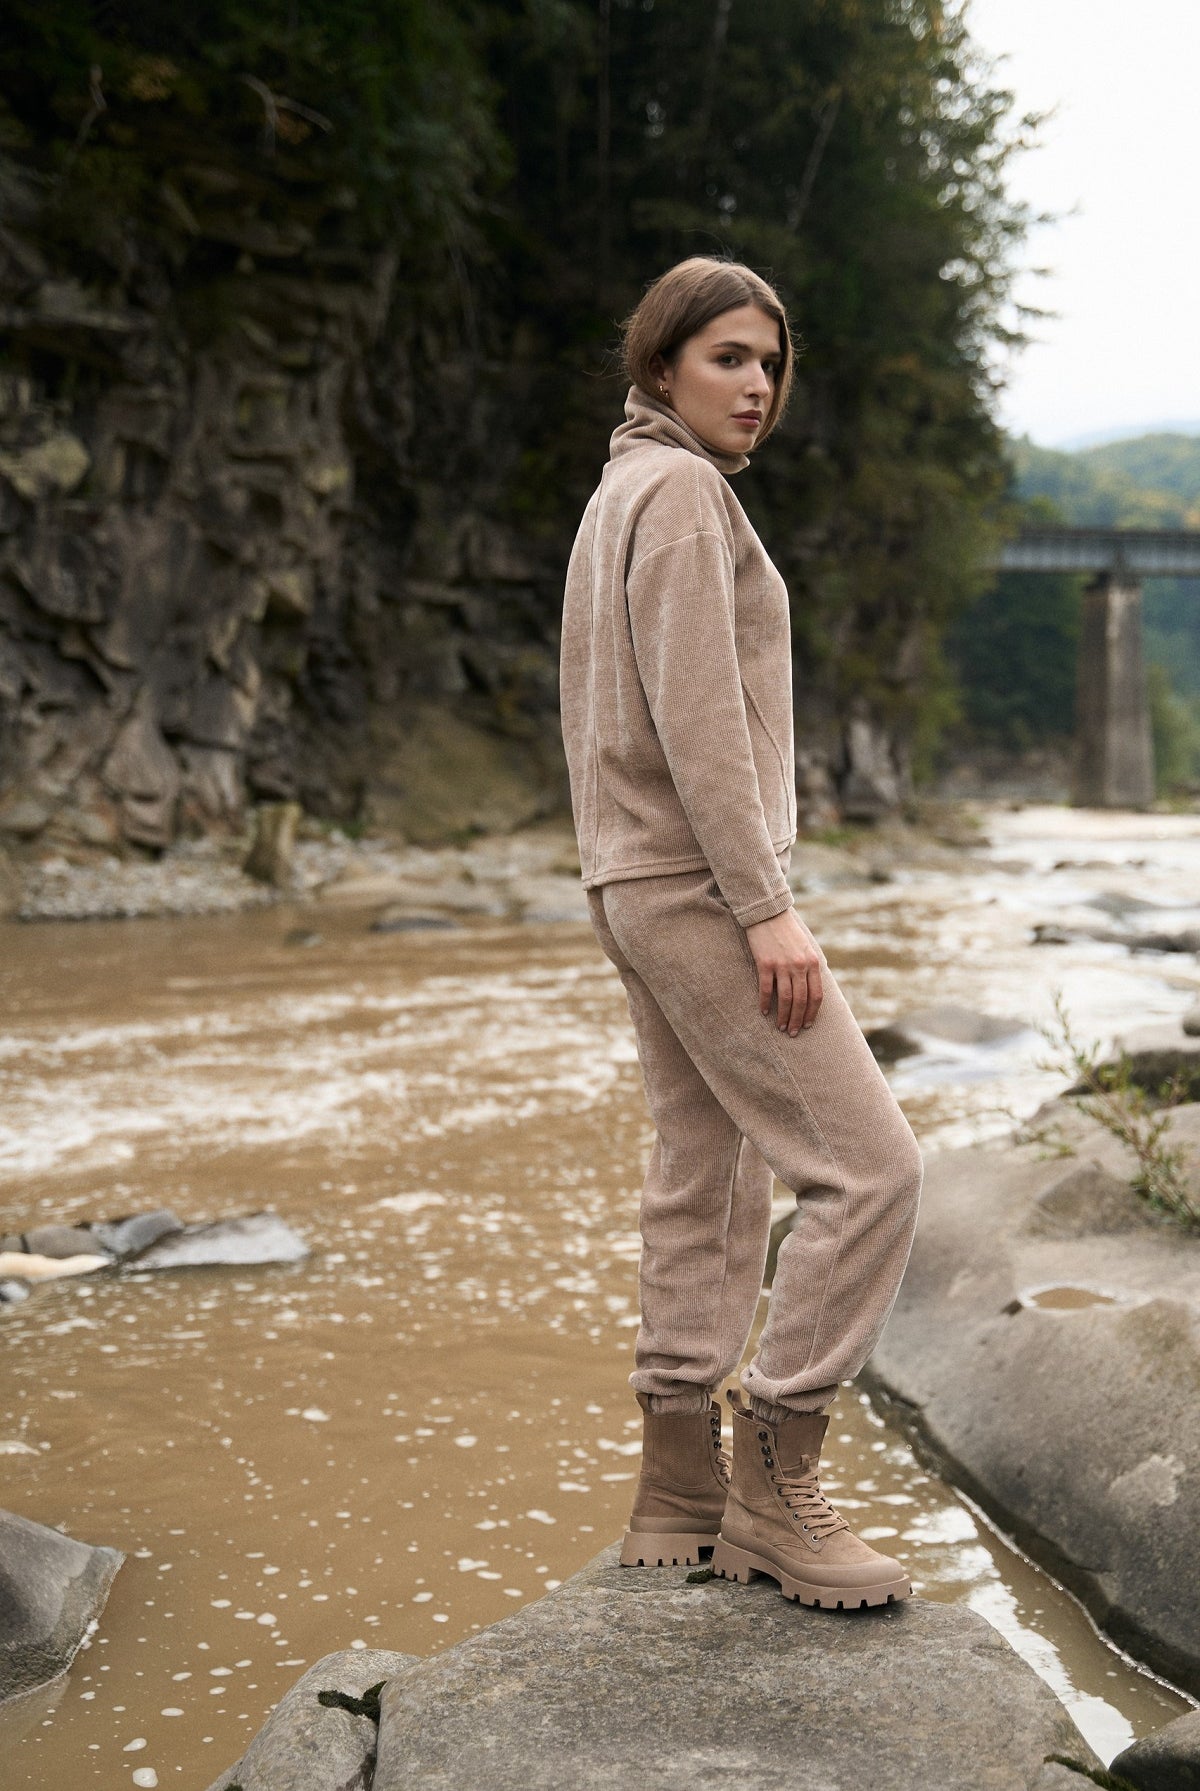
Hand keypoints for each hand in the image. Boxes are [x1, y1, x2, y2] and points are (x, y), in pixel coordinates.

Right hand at [744, 908, 822, 1034]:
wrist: (768, 914)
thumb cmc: (787, 932)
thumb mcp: (806, 948)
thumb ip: (810, 967)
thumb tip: (811, 989)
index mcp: (813, 963)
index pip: (816, 995)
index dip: (812, 1013)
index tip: (807, 1025)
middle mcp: (800, 966)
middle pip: (801, 1001)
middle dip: (798, 1020)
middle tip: (793, 1032)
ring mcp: (782, 965)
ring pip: (786, 998)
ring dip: (783, 1016)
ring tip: (781, 1027)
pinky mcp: (765, 963)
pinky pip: (766, 989)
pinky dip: (765, 1002)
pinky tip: (764, 1011)